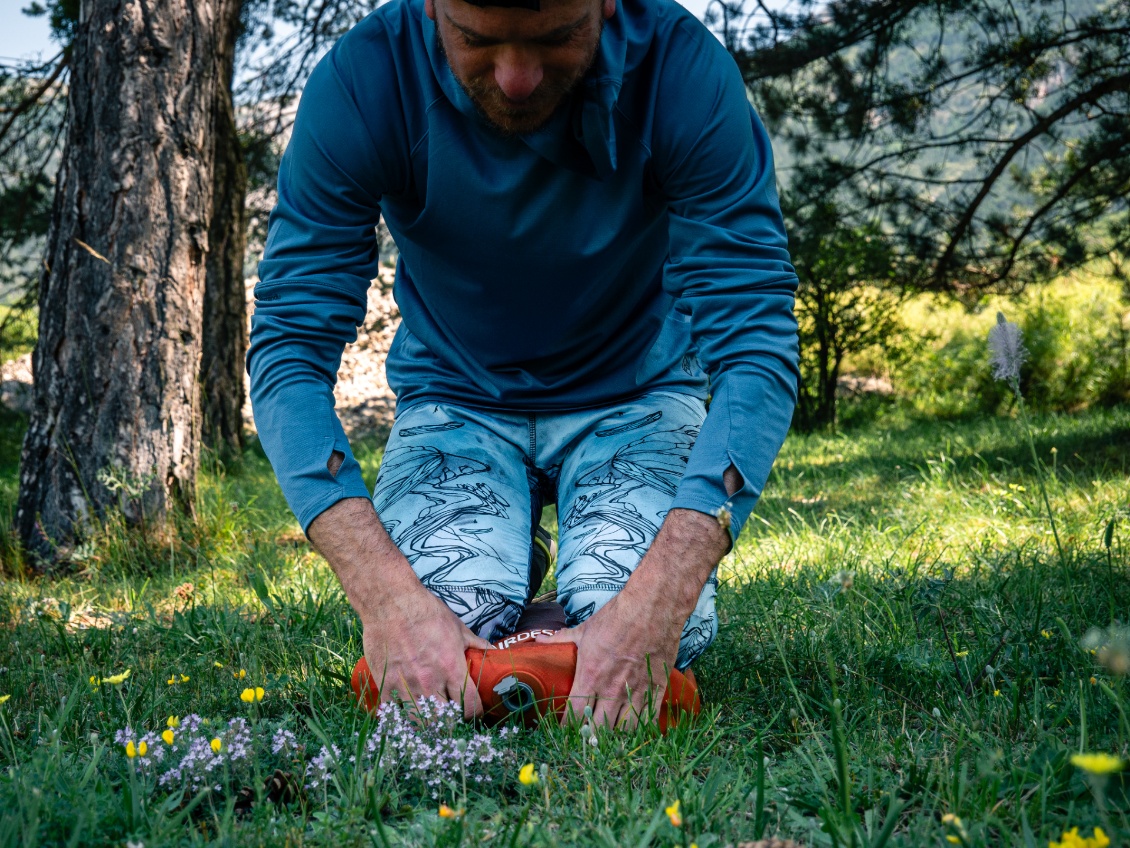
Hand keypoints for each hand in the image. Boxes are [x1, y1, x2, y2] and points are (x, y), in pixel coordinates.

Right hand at [307, 497, 492, 719]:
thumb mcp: (457, 626)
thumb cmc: (426, 611)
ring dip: (426, 722)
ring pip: (419, 721)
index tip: (474, 711)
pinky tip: (403, 713)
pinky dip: (398, 716)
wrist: (391, 602)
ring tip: (428, 717)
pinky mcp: (385, 684)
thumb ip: (475, 643)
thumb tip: (493, 651)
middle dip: (450, 721)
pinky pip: (392, 712)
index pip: (470, 706)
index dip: (475, 713)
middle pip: (444, 719)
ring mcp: (406, 685)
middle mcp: (430, 680)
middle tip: (450, 716)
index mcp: (451, 668)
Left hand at [537, 586, 680, 728]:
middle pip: (599, 729)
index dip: (569, 728)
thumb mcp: (585, 629)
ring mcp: (636, 691)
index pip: (575, 715)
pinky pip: (648, 719)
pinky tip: (635, 729)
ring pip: (623, 730)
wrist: (652, 607)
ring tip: (611, 734)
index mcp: (590, 676)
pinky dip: (640, 727)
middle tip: (588, 736)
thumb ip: (561, 640)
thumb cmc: (616, 617)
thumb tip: (538, 639)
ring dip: (616, 735)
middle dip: (592, 735)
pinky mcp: (656, 689)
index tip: (566, 731)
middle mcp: (611, 689)